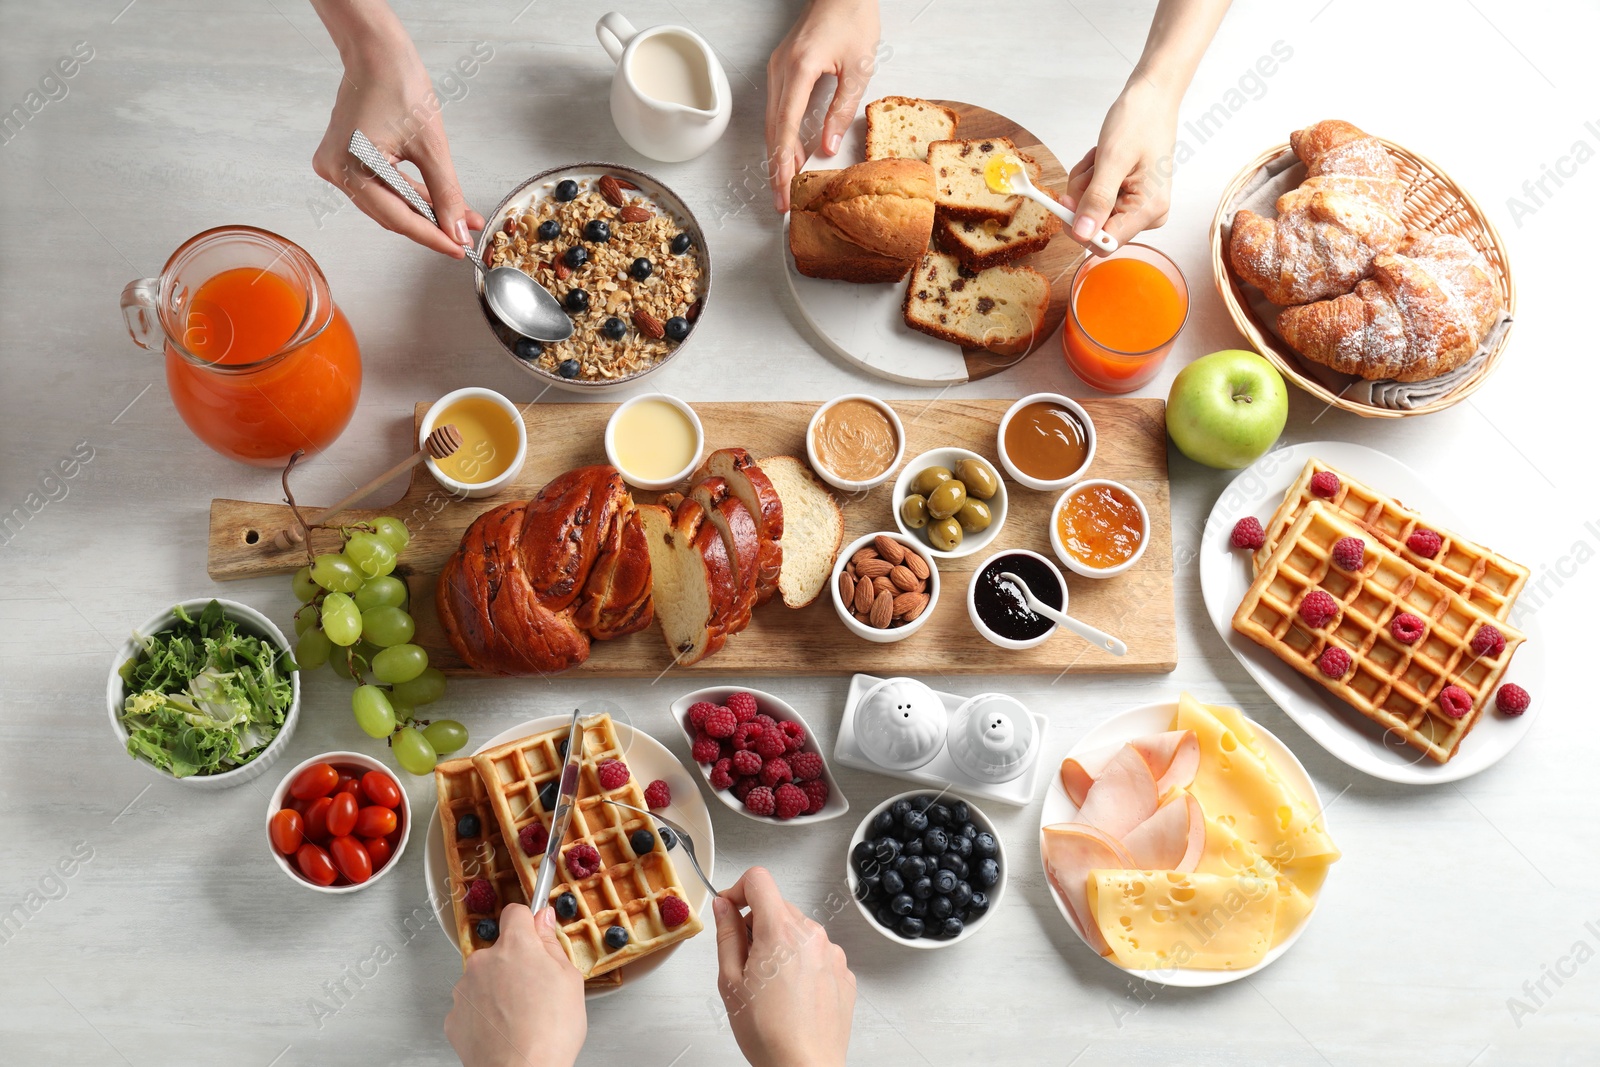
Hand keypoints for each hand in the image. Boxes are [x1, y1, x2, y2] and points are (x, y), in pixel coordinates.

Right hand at [311, 18, 483, 256]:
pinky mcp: (342, 159)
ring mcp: (335, 165)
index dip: (432, 237)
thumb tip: (458, 231)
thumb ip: (446, 194)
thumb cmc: (399, 85)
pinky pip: (379, 188)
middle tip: (464, 233)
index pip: (398, 218)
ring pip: (386, 203)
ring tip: (457, 217)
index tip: (459, 249)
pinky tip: (434, 201)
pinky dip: (406, 195)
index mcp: (349, 166)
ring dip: (421, 212)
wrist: (377, 53)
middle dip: (430, 225)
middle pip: (391, 214)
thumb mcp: (432, 147)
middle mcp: (334, 170)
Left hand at [444, 905, 586, 1066]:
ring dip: (497, 989)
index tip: (535, 933)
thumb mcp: (569, 980)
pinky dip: (484, 1014)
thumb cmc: (550, 1033)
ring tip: (520, 1016)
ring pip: (484, 978)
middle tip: (535, 990)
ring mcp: (465, 989)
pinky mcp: (454, 1016)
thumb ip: (551, 944)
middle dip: (514, 964)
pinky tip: (503, 1029)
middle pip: (499, 950)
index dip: (528, 923)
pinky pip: (471, 1005)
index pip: (515, 913)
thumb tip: (543, 920)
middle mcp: (483, 961)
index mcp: (515, 946)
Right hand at [714, 867, 854, 1066]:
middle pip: (779, 907)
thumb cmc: (768, 1033)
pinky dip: (802, 965)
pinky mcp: (844, 973)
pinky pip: (818, 954)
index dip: (738, 889)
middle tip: (746, 963)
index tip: (730, 909)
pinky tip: (792, 996)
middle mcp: (812, 936)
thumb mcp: (731, 981)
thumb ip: (727, 935)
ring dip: (782, 946)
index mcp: (781, 931)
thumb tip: (724, 907)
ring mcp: (832, 954)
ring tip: (771, 986)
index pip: (759, 880)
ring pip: (799, 932)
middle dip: (758, 926)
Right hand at [765, 0, 880, 211]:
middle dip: (775, 168)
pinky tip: (788, 154)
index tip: (784, 190)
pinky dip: (780, 135)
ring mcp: (778, 69)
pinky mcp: (782, 69)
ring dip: (777, 154)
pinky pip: (776, 109)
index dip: (784, 164)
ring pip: (771, 121)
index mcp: (800, 71)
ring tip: (783, 185)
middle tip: (781, 201)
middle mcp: (781, 71)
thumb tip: (826, 146)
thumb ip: (841, 108)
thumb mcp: (858, 67)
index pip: (786, 128)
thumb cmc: (853, 18)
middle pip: (773, 130)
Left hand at [1061, 79, 1179, 251]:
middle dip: (1083, 195)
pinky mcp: (1128, 199)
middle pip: (1094, 226)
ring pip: (1089, 211)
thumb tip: (1083, 234)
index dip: (1078, 226)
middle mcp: (1147, 215)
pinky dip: (1090, 179)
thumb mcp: (1112, 159)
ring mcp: (1137, 208)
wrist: (1152, 99)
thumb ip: (1097, 199)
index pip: (1104, 242)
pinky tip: (1102, 160)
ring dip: (1085, 183)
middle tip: (1093, 165)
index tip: (1066, 199)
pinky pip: (1094, 200)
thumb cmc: (1140, 120)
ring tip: (1100, 158)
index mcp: (1149, 210)